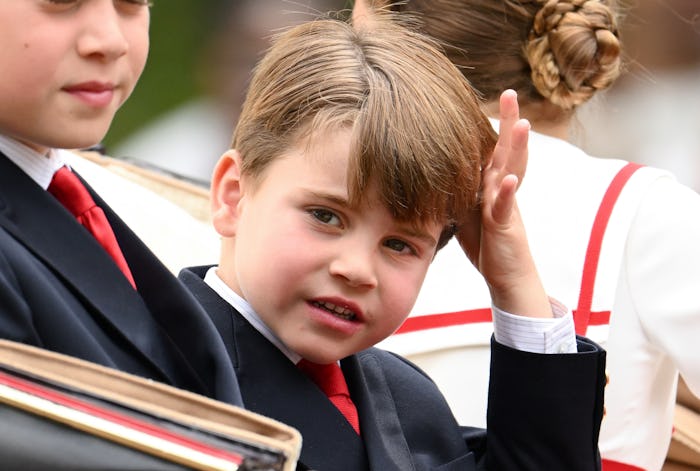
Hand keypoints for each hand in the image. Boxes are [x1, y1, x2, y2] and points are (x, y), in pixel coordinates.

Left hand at [455, 90, 550, 316]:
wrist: (507, 276)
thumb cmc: (486, 243)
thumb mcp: (467, 211)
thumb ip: (458, 191)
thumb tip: (431, 174)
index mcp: (491, 185)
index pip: (492, 149)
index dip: (492, 126)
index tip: (489, 99)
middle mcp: (501, 190)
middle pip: (507, 151)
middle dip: (510, 122)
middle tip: (510, 94)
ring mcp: (505, 207)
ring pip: (511, 173)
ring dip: (516, 149)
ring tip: (522, 124)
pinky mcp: (505, 227)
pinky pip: (505, 208)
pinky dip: (506, 193)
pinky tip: (507, 179)